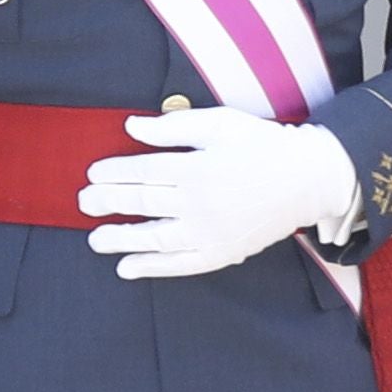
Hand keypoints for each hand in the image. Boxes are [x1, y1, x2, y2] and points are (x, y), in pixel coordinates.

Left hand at [83, 110, 357, 280]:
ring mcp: (210, 232)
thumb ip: (175, 126)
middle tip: (83, 203)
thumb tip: (132, 127)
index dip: (114, 172)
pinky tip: (127, 268)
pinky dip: (152, 268)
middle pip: (143, 203)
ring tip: (95, 240)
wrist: (308, 179)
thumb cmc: (264, 145)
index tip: (93, 173)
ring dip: (121, 240)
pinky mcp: (221, 253)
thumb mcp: (221, 123)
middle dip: (108, 203)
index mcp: (198, 167)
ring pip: (155, 238)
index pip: (144, 171)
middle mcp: (200, 203)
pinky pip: (180, 265)